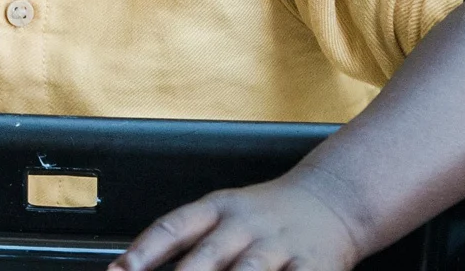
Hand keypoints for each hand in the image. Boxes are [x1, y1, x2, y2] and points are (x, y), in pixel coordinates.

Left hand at [110, 174, 363, 270]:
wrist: (329, 200)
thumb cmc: (263, 216)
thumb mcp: (223, 214)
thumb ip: (188, 241)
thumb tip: (135, 266)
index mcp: (217, 208)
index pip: (173, 226)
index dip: (144, 251)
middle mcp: (245, 224)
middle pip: (208, 255)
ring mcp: (279, 246)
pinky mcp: (314, 265)